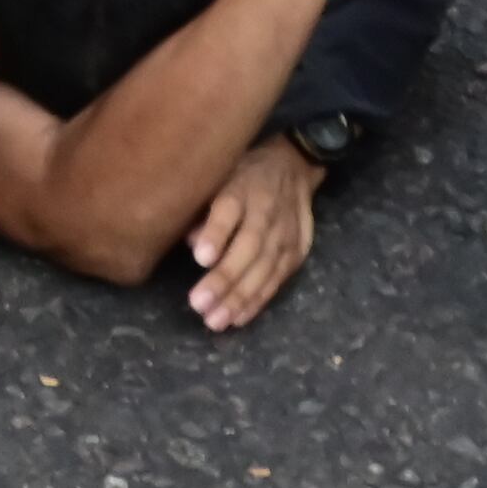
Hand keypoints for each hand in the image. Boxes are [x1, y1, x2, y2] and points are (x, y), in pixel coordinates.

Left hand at [185, 139, 321, 330]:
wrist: (293, 167)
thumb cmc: (241, 176)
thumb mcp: (219, 176)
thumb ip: (203, 208)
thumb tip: (191, 242)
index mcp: (242, 186)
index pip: (230, 209)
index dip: (217, 233)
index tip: (200, 258)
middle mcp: (266, 211)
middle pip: (249, 247)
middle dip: (225, 278)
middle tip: (199, 304)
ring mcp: (285, 234)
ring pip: (264, 269)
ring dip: (239, 297)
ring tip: (215, 320)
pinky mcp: (296, 252)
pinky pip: (276, 280)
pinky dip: (257, 301)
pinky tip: (238, 318)